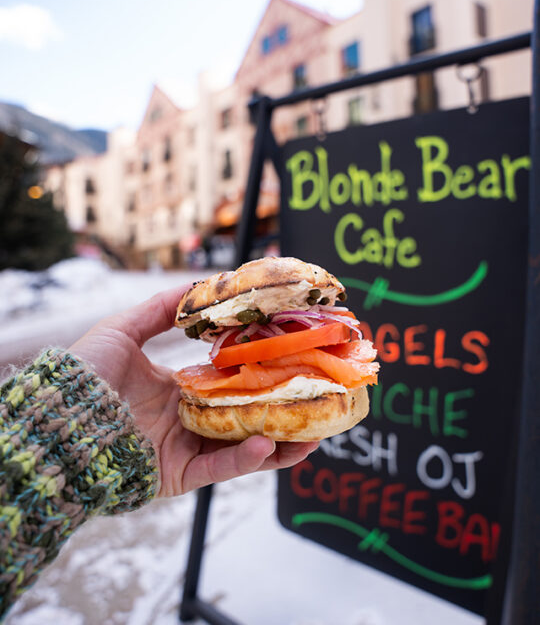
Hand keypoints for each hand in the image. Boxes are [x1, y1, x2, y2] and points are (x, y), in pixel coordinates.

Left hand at [69, 286, 318, 496]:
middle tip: (317, 399)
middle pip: (246, 417)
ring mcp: (186, 449)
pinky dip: (245, 460)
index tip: (291, 359)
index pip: (230, 383)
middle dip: (283, 411)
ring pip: (243, 449)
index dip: (261, 373)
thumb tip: (193, 285)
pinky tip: (268, 444)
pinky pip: (219, 470)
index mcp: (179, 389)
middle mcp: (188, 420)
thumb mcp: (122, 330)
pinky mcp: (179, 476)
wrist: (57, 417)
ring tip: (315, 431)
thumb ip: (157, 310)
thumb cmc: (88, 374)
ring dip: (281, 443)